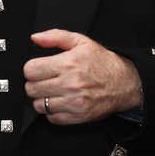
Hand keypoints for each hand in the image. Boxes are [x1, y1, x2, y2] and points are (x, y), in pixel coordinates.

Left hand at [24, 30, 142, 124]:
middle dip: (35, 84)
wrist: (124, 82)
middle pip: (31, 89)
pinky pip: (52, 118)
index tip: (38, 69)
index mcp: (67, 64)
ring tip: (52, 92)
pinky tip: (60, 102)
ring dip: (42, 99)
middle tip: (45, 80)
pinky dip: (52, 112)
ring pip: (39, 105)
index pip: (30, 70)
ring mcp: (74, 102)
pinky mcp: (78, 116)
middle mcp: (70, 84)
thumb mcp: (81, 41)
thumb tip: (35, 38)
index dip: (31, 69)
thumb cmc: (102, 62)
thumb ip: (55, 36)